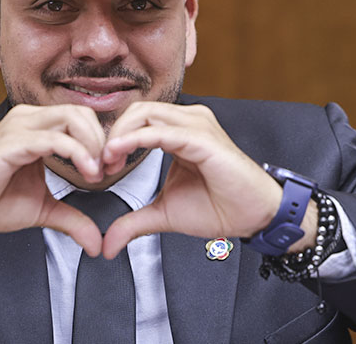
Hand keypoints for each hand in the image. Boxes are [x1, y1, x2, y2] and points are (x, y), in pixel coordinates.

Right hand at [0, 104, 106, 261]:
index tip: (111, 170)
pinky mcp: (12, 142)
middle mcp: (29, 119)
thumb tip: (95, 243)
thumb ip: (71, 219)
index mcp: (37, 127)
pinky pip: (55, 139)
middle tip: (108, 170)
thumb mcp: (42, 210)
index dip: (102, 142)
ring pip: (72, 118)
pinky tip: (86, 173)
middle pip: (81, 113)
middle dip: (102, 141)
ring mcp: (19, 127)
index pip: (81, 118)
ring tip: (97, 173)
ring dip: (93, 145)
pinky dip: (78, 153)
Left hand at [100, 102, 285, 258]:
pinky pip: (161, 132)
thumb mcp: (164, 214)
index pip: (136, 119)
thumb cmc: (220, 207)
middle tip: (100, 164)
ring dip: (119, 136)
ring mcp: (197, 125)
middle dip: (112, 134)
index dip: (114, 139)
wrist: (254, 216)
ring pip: (145, 114)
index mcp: (179, 130)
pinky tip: (118, 154)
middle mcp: (188, 121)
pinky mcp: (202, 138)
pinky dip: (134, 140)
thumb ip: (134, 221)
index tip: (101, 167)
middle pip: (136, 110)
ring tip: (107, 161)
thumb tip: (108, 244)